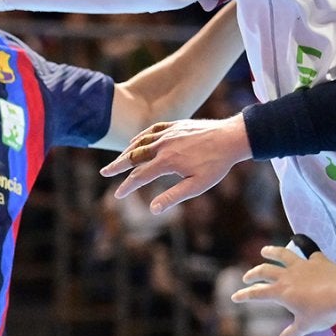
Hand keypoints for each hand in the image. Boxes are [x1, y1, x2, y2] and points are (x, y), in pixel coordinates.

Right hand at [100, 116, 250, 213]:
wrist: (231, 138)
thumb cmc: (216, 165)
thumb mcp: (196, 186)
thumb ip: (173, 196)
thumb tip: (152, 210)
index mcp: (167, 161)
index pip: (140, 176)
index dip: (127, 187)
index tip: (118, 195)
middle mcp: (164, 145)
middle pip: (134, 156)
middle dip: (118, 165)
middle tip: (105, 172)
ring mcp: (169, 133)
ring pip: (141, 141)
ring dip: (127, 151)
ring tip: (118, 160)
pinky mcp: (176, 125)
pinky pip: (152, 130)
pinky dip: (141, 136)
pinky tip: (136, 140)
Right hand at [231, 244, 335, 335]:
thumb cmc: (323, 311)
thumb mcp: (306, 326)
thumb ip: (292, 334)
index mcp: (281, 292)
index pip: (257, 294)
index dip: (244, 295)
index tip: (234, 297)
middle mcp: (288, 276)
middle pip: (265, 271)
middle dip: (253, 274)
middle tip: (247, 277)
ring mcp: (302, 266)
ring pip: (282, 255)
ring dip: (272, 252)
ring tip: (265, 250)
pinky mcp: (317, 260)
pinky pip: (309, 252)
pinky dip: (305, 249)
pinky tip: (304, 246)